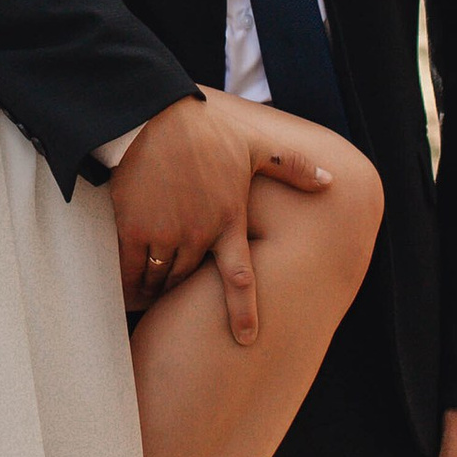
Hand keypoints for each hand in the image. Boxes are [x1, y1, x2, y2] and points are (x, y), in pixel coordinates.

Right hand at [109, 92, 338, 346]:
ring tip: (146, 294)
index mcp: (229, 219)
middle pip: (189, 279)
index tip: (247, 339)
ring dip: (154, 288)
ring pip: (160, 278)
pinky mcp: (133, 229)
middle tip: (175, 293)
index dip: (243, 311)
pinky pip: (131, 270)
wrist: (152, 117)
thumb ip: (290, 166)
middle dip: (181, 288)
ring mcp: (165, 233)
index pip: (240, 277)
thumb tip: (328, 180)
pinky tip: (127, 289)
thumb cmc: (204, 130)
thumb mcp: (254, 146)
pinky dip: (129, 283)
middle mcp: (199, 233)